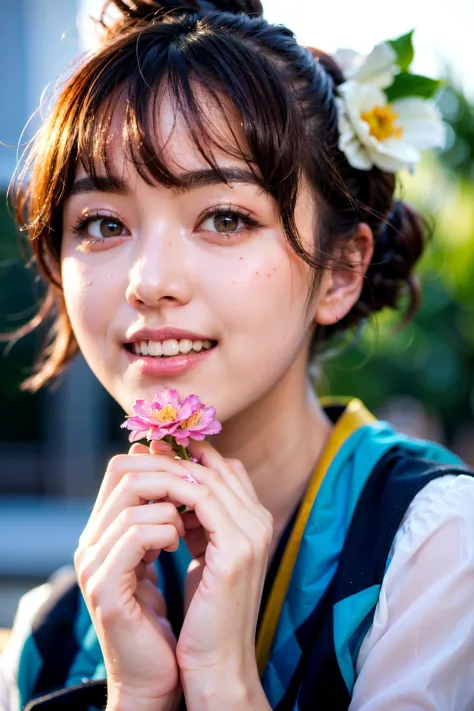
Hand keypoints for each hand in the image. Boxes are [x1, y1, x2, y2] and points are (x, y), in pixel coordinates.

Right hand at [74, 441, 191, 709]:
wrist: (165, 674)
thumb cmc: (175, 615)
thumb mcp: (172, 554)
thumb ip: (167, 513)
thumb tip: (180, 468)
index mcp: (105, 531)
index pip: (120, 468)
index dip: (160, 460)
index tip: (194, 472)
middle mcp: (92, 542)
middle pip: (122, 475)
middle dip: (169, 476)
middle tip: (199, 492)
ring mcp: (94, 564)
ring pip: (130, 503)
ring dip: (172, 510)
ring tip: (188, 530)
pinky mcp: (105, 588)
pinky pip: (135, 535)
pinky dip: (165, 532)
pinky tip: (180, 546)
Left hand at [170, 440, 272, 685]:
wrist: (217, 662)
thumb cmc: (206, 614)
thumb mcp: (204, 557)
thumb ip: (200, 522)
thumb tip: (174, 489)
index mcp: (256, 521)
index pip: (227, 469)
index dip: (192, 456)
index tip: (157, 451)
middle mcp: (260, 520)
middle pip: (220, 466)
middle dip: (180, 454)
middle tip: (147, 446)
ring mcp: (254, 532)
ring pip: (211, 477)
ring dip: (174, 467)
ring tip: (144, 463)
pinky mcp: (239, 548)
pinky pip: (204, 499)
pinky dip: (177, 489)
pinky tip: (153, 494)